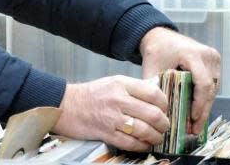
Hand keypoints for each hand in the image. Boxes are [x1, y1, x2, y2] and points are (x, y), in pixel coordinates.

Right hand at [53, 75, 169, 151]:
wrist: (65, 105)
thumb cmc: (90, 95)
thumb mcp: (112, 82)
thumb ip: (134, 87)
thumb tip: (156, 91)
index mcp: (121, 84)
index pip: (153, 93)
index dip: (164, 104)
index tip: (164, 109)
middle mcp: (118, 99)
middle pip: (152, 114)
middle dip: (163, 124)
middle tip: (164, 126)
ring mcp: (112, 117)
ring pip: (144, 130)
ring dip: (155, 137)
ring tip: (156, 137)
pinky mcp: (106, 133)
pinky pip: (131, 143)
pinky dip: (142, 146)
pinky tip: (144, 144)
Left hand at [139, 26, 220, 132]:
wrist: (160, 35)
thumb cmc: (156, 51)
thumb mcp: (152, 67)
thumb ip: (154, 87)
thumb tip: (159, 112)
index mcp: (192, 54)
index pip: (202, 83)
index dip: (199, 103)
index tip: (193, 119)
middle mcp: (207, 55)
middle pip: (210, 89)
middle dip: (202, 110)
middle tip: (194, 129)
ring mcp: (213, 58)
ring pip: (213, 88)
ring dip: (205, 106)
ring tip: (195, 124)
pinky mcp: (214, 61)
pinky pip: (213, 84)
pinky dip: (205, 97)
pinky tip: (197, 111)